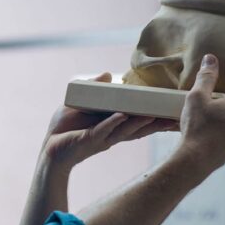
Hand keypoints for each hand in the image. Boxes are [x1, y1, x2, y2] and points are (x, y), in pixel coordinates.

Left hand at [42, 73, 175, 169]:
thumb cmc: (65, 129)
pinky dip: (112, 123)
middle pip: (138, 129)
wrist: (49, 149)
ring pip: (124, 130)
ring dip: (139, 123)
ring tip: (154, 116)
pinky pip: (102, 130)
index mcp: (113, 126)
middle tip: (175, 118)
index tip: (173, 115)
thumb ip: (95, 89)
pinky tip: (122, 116)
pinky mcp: (87, 140)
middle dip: (156, 125)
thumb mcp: (82, 103)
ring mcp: (101, 138)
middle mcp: (112, 134)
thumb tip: (109, 75)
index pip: (138, 123)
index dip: (155, 120)